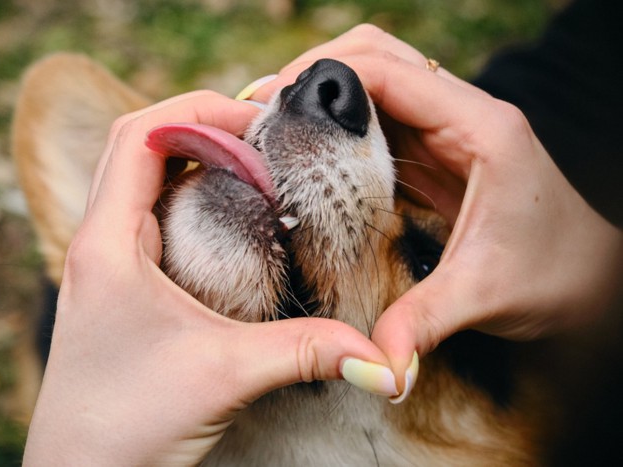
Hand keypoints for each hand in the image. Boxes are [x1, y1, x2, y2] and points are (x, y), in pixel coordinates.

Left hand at [22, 91, 394, 465]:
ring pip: (138, 175)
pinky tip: (224, 212)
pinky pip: (144, 211)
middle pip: (136, 142)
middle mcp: (95, 243)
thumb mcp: (226, 376)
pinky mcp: (115, 283)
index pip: (140, 134)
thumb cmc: (126, 429)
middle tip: (261, 135)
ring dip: (190, 154)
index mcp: (105, 244)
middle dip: (200, 123)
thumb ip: (305, 353)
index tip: (259, 120)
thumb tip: (380, 358)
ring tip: (249, 161)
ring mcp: (101, 262)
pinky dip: (184, 191)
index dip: (200, 111)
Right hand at [247, 24, 622, 392]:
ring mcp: (449, 130)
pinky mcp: (437, 152)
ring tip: (276, 127)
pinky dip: (341, 126)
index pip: (391, 72)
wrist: (588, 281)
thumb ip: (423, 322)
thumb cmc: (553, 276)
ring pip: (376, 83)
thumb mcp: (483, 294)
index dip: (325, 77)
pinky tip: (311, 152)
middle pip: (378, 57)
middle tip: (263, 109)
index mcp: (481, 129)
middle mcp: (464, 116)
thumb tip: (377, 364)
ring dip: (325, 97)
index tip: (272, 102)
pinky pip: (381, 120)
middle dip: (316, 72)